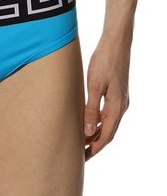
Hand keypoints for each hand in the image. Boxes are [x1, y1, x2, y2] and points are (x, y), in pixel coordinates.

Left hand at [84, 35, 129, 160]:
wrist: (116, 42)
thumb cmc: (104, 60)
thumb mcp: (94, 85)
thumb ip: (91, 108)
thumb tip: (87, 131)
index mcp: (116, 107)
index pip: (105, 136)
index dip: (93, 148)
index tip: (81, 158)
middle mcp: (121, 106)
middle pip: (107, 132)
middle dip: (94, 144)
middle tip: (79, 154)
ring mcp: (121, 99)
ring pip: (108, 122)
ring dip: (96, 132)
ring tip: (81, 140)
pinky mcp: (117, 92)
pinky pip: (108, 112)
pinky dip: (98, 120)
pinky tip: (88, 119)